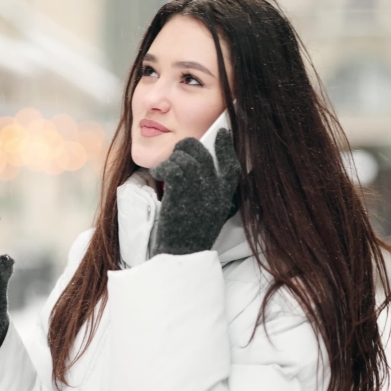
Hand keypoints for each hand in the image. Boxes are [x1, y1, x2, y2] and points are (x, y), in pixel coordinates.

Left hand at [150, 129, 240, 255]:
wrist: (179, 256)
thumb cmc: (188, 241)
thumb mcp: (209, 217)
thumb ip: (209, 196)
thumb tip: (199, 176)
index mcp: (224, 198)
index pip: (232, 166)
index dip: (226, 148)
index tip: (222, 134)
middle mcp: (215, 191)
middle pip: (203, 154)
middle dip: (187, 148)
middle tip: (176, 156)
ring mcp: (199, 190)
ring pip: (187, 156)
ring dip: (173, 159)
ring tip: (165, 171)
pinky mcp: (181, 191)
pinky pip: (174, 165)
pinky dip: (163, 167)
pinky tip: (158, 174)